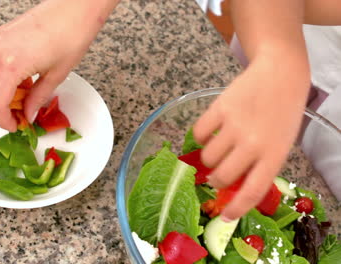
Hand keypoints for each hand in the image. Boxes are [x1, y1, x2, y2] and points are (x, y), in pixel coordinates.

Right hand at [0, 0, 113, 130]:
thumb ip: (37, 99)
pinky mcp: (1, 34)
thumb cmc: (72, 36)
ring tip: (21, 101)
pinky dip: (1, 77)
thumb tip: (28, 114)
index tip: (15, 126)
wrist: (76, 7)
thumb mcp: (56, 75)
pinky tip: (21, 83)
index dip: (3, 120)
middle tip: (15, 117)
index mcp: (11, 64)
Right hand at [193, 53, 309, 220]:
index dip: (236, 208)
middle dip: (216, 179)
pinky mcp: (219, 108)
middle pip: (221, 175)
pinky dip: (200, 137)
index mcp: (273, 155)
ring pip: (207, 156)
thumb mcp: (281, 144)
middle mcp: (253, 143)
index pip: (251, 191)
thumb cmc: (282, 113)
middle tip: (217, 174)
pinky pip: (199, 133)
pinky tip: (210, 132)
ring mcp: (234, 125)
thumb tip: (233, 185)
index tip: (225, 216)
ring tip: (217, 149)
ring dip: (208, 158)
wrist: (280, 74)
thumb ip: (261, 165)